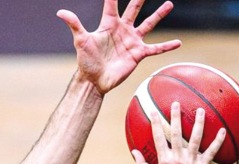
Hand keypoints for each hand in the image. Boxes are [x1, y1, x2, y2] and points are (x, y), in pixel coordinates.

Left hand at [58, 0, 181, 94]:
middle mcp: (122, 29)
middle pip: (134, 8)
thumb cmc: (86, 60)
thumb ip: (75, 24)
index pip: (112, 3)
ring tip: (169, 4)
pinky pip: (156, 48)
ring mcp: (132, 41)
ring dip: (159, 14)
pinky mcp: (139, 54)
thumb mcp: (81, 40)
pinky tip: (178, 42)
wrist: (95, 80)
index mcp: (109, 23)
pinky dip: (167, 46)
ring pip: (148, 24)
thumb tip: (61, 12)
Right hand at [133, 103, 227, 163]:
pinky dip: (217, 141)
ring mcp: (191, 162)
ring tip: (200, 110)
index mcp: (164, 160)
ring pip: (195, 139)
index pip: (158, 137)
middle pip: (176, 133)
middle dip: (175, 117)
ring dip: (198, 124)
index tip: (154, 111)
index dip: (155, 123)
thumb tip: (134, 152)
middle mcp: (178, 159)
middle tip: (177, 103)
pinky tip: (222, 130)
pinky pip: (211, 151)